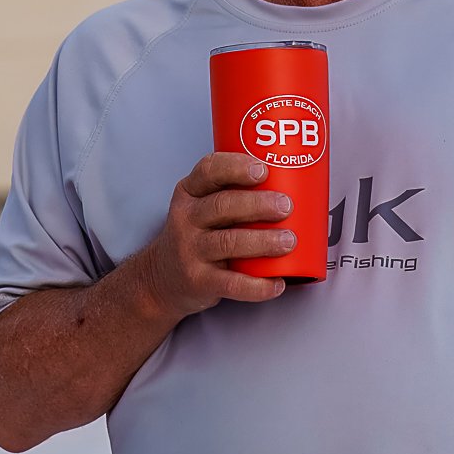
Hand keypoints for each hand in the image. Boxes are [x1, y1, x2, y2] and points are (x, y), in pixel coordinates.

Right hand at [142, 152, 297, 318]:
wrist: (162, 278)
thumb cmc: (195, 235)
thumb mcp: (200, 205)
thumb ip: (233, 193)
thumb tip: (290, 184)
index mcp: (190, 192)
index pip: (208, 171)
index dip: (236, 168)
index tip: (263, 170)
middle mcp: (187, 218)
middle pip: (222, 206)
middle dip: (258, 204)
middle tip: (286, 206)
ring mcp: (190, 250)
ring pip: (228, 242)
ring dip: (263, 241)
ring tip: (288, 241)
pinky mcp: (198, 280)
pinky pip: (231, 283)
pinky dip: (257, 286)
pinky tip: (277, 283)